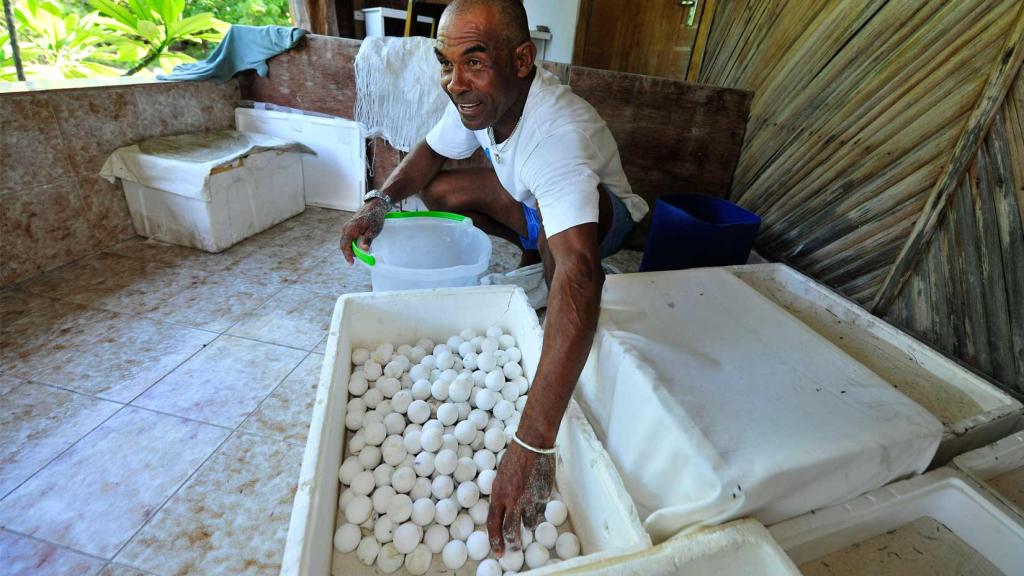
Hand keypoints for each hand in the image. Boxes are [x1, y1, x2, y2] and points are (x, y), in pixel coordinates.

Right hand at [340, 199, 387, 263]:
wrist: (375, 206)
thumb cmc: (375, 217)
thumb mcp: (374, 230)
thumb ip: (367, 240)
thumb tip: (363, 250)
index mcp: (350, 229)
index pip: (345, 245)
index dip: (347, 255)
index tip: (351, 263)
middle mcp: (345, 228)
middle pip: (344, 245)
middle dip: (350, 253)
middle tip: (360, 258)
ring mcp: (346, 228)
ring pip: (346, 242)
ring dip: (352, 248)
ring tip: (362, 251)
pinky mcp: (349, 228)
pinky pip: (349, 239)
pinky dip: (353, 244)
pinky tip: (360, 246)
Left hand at [487, 441, 554, 555]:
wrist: (532, 444)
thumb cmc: (514, 457)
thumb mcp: (500, 477)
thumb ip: (501, 496)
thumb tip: (503, 511)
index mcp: (498, 494)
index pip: (493, 524)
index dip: (495, 540)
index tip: (498, 551)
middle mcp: (513, 499)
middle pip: (512, 530)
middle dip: (513, 543)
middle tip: (515, 548)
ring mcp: (530, 498)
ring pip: (530, 523)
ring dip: (528, 525)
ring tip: (528, 519)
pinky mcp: (543, 494)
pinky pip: (541, 510)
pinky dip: (538, 510)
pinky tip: (537, 502)